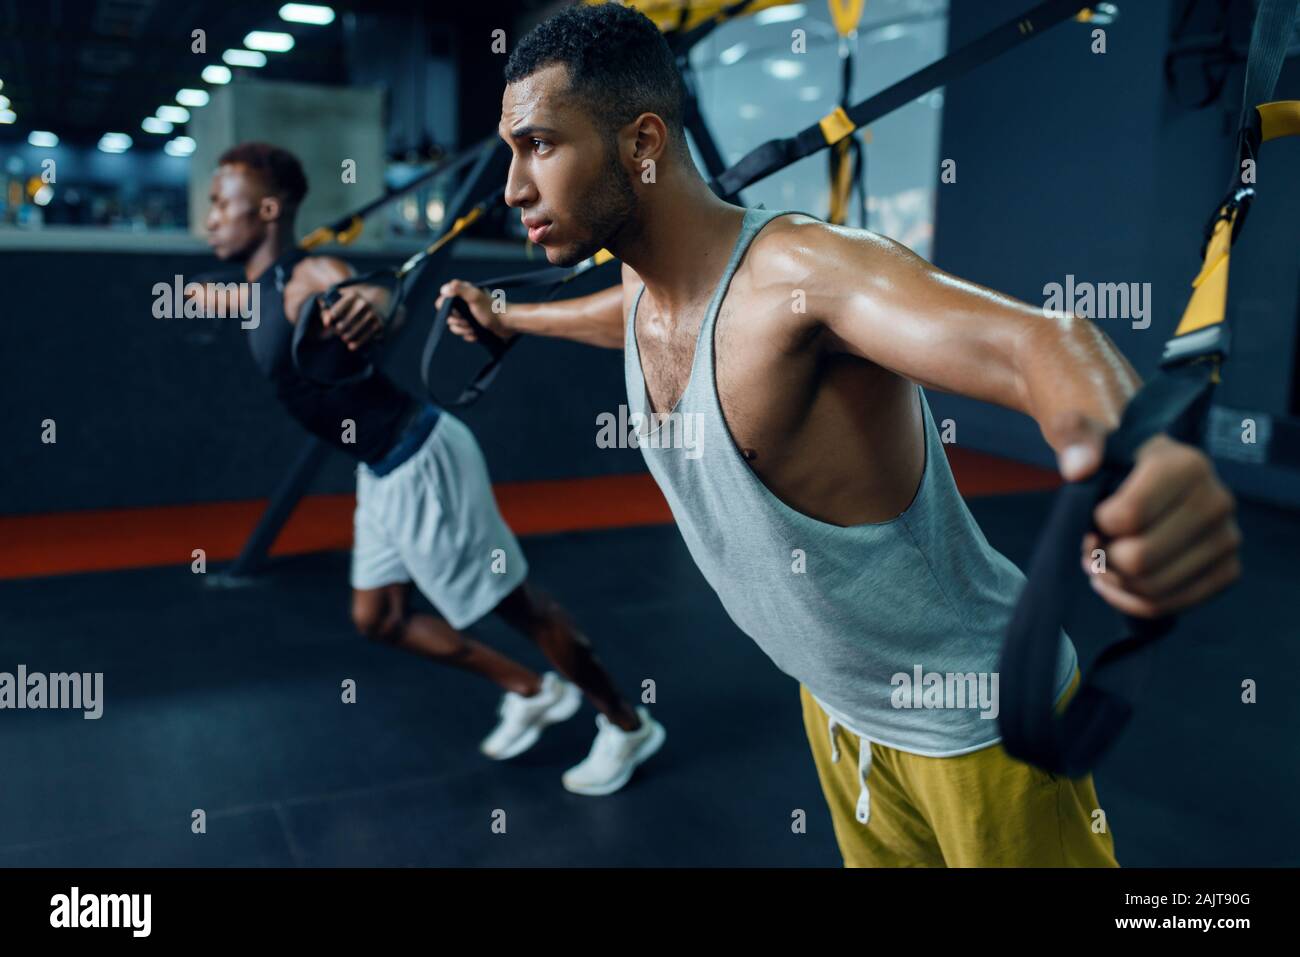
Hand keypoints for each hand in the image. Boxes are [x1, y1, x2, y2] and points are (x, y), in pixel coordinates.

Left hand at [320, 289, 385, 350]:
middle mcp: (364, 303)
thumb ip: (328, 308)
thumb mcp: (341, 299)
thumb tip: (326, 323)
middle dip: (340, 328)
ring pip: (357, 329)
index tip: (327, 324)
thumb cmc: (354, 301)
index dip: (331, 317)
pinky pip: (367, 335)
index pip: (338, 309)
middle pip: (347, 320)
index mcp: (353, 295)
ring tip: (344, 339)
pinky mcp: (379, 323)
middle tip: (337, 332)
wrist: (380, 298)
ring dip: (349, 336)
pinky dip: (359, 342)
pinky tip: (351, 347)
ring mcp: (373, 314)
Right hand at [435, 279, 516, 342]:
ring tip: (474, 328)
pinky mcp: (474, 328)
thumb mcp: (475, 297)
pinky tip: (477, 334)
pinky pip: (464, 334)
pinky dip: (470, 336)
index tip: (457, 311)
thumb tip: (444, 290)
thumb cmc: (492, 310)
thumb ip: (460, 290)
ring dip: (464, 330)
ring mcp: (469, 317)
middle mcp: (465, 304)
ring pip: (455, 327)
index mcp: (464, 294)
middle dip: (458, 322)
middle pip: (448, 316)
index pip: (444, 300)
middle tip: (469, 321)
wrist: (507, 324)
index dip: (447, 308)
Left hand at [1055, 412, 1242, 618]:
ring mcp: (1227, 538)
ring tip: (1103, 563)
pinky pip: (1169, 606)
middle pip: (1138, 560)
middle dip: (1104, 558)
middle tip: (1093, 545)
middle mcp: (1217, 501)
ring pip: (1152, 589)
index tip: (1091, 518)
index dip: (1096, 526)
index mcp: (1187, 465)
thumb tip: (1078, 468)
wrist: (1142, 471)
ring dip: (1114, 583)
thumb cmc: (1110, 454)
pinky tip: (1117, 583)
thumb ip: (1073, 436)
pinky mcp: (1226, 570)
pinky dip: (1131, 601)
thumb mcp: (1081, 431)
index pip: (1126, 518)